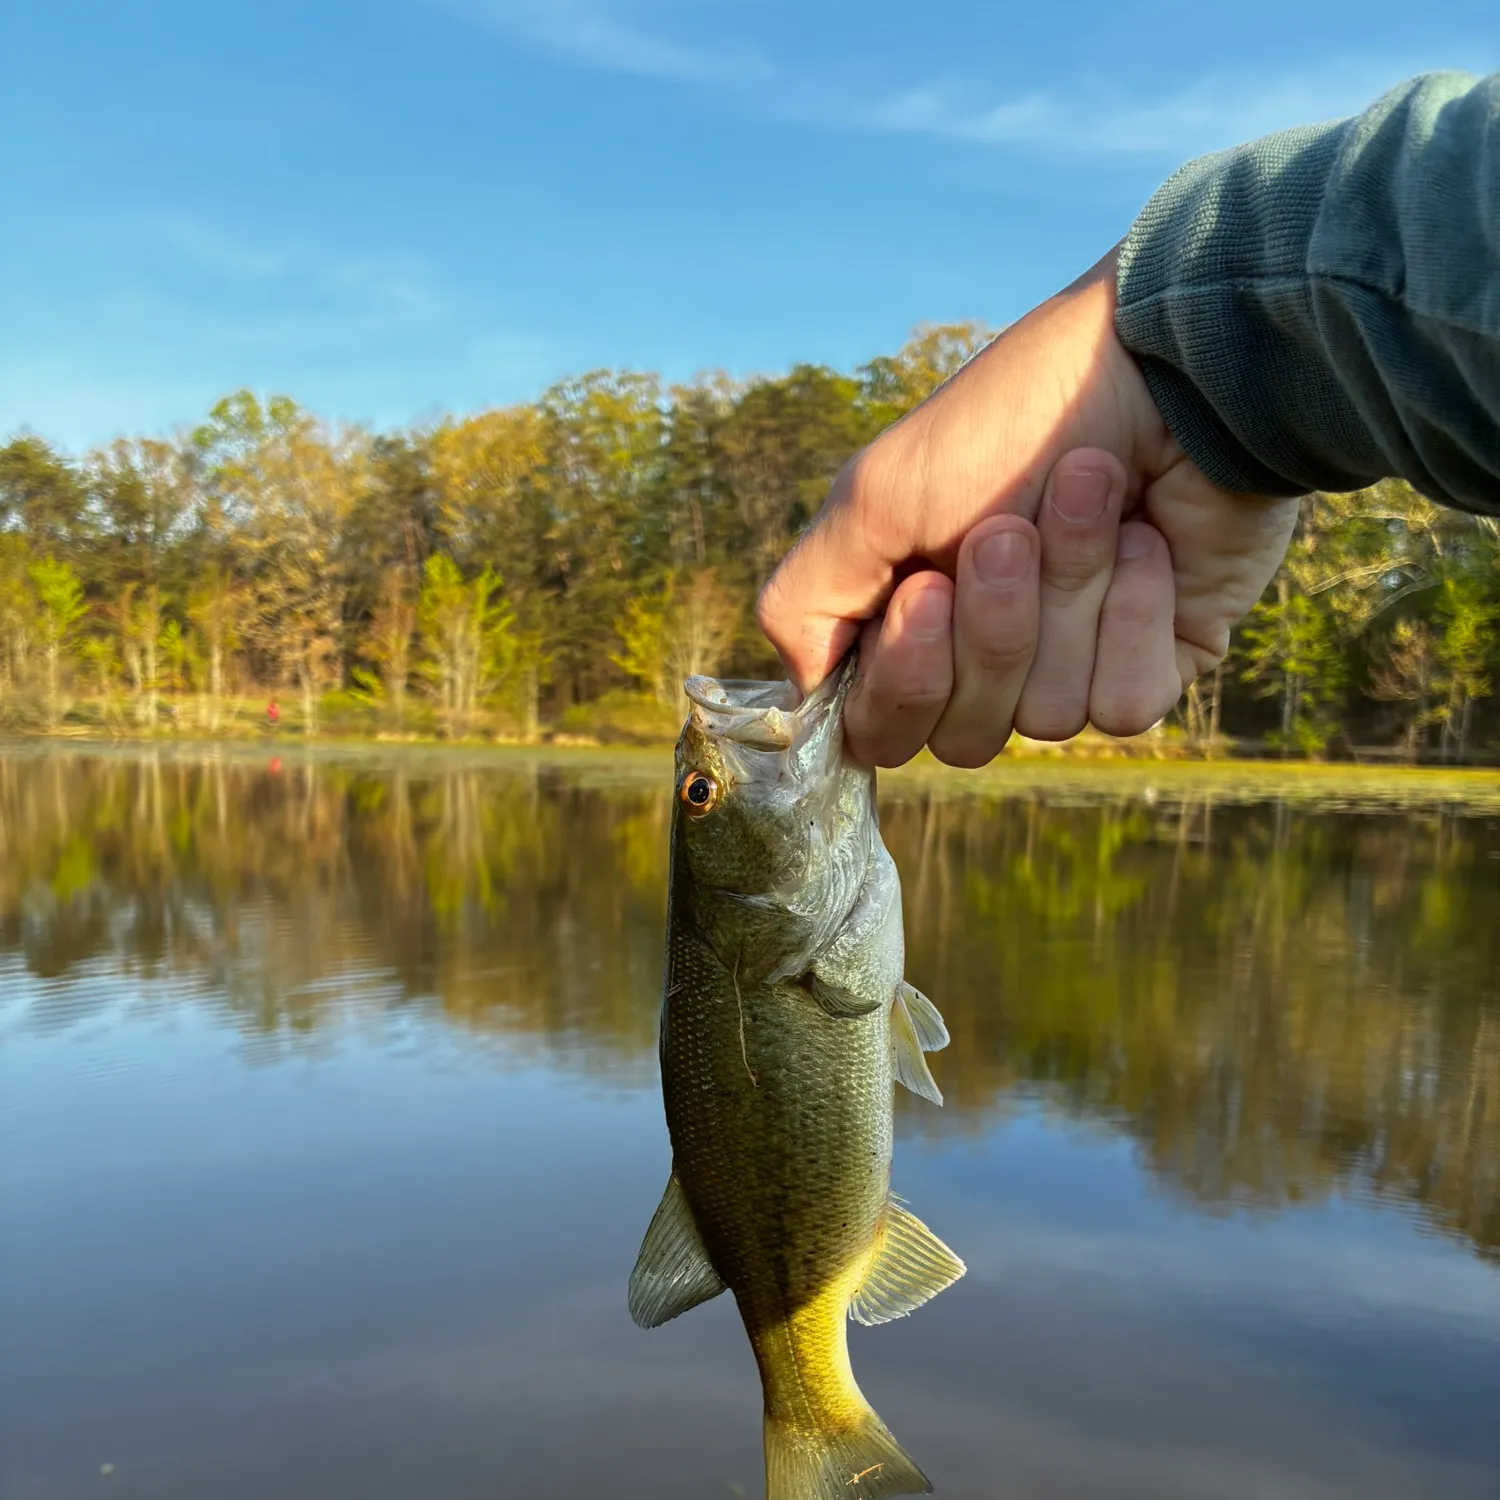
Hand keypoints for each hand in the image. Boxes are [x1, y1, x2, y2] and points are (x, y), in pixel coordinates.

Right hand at [755, 250, 1300, 766]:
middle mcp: (984, 658)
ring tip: (1090, 496)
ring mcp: (1070, 667)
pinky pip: (1122, 706)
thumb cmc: (1011, 421)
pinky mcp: (1154, 664)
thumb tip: (809, 702)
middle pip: (962, 738)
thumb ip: (804, 602)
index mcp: (910, 625)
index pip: (880, 731)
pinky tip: (1148, 542)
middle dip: (991, 627)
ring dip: (1067, 594)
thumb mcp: (874, 496)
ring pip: (1044, 718)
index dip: (904, 678)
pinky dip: (1132, 613)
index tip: (926, 588)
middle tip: (1010, 528)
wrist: (1165, 367)